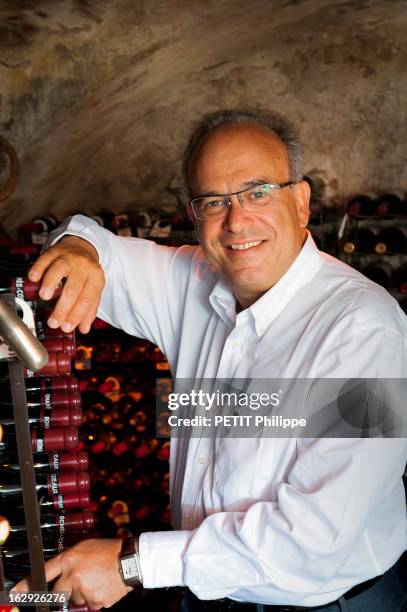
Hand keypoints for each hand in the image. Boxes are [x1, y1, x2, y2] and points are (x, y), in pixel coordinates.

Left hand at [12, 538, 132, 608]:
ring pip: (77, 599)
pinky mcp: (96, 602)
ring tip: (98, 579)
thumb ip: (69, 561)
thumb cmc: (109, 550)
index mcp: (71, 560)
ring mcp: (85, 591)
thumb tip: (58, 574)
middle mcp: (74, 576)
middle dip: (68, 589)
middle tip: (82, 579)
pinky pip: (91, 605)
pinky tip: (104, 586)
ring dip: (84, 593)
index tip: (17, 592)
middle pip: (60, 593)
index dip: (28, 584)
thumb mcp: (85, 547)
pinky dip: (96, 598)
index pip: (45, 572)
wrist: (131, 560)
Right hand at [28, 235, 104, 333]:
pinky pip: (45, 259)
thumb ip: (89, 309)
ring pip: (59, 270)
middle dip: (62, 308)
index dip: (76, 315)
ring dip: (51, 283)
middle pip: (73, 289)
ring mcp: (69, 257)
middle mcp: (84, 267)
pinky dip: (38, 268)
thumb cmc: (86, 273)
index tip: (66, 327)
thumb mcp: (93, 289)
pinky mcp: (55, 251)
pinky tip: (33, 278)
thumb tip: (83, 329)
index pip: (87, 300)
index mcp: (96, 278)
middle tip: (53, 322)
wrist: (82, 247)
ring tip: (44, 297)